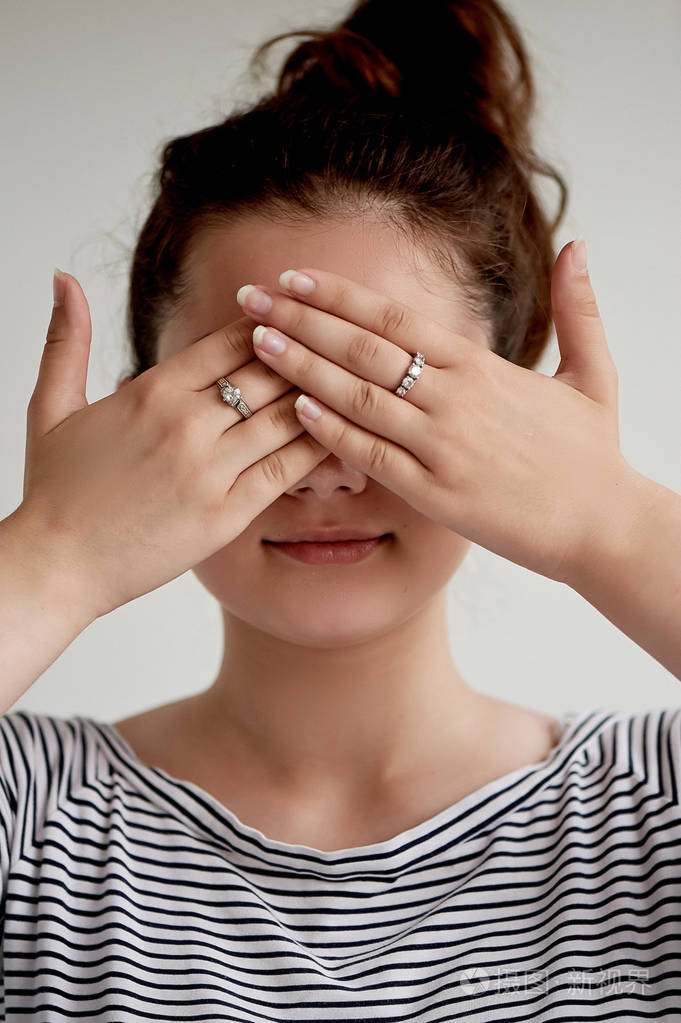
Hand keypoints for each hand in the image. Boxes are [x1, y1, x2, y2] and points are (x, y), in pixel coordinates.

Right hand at [19, 271, 325, 619]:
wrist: (57, 564)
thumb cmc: (56, 490)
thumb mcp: (51, 406)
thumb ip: (67, 340)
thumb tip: (62, 276)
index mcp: (152, 390)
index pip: (232, 340)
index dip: (273, 325)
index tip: (300, 319)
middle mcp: (185, 423)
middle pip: (268, 372)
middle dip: (309, 355)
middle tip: (345, 346)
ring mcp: (208, 470)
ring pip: (285, 417)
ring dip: (323, 396)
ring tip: (357, 384)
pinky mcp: (224, 515)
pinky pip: (285, 471)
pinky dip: (318, 448)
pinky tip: (344, 436)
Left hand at [237, 240, 637, 585]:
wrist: (603, 525)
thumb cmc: (593, 454)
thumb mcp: (594, 374)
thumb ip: (580, 309)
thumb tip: (579, 245)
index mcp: (481, 367)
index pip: (394, 318)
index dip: (338, 296)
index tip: (293, 278)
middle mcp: (455, 398)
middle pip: (364, 347)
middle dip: (300, 319)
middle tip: (248, 298)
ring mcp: (443, 446)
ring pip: (360, 397)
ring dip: (303, 367)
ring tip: (256, 344)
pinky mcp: (437, 495)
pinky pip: (374, 457)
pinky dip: (334, 432)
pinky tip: (298, 410)